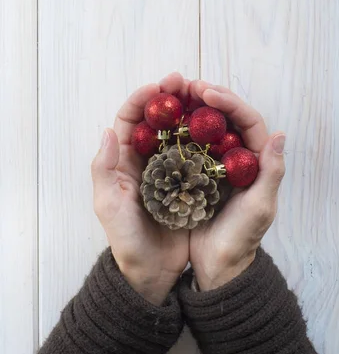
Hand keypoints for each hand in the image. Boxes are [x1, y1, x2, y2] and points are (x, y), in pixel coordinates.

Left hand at [91, 72, 189, 304]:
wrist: (151, 272)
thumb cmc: (125, 240)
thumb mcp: (108, 206)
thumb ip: (103, 169)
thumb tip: (108, 131)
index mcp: (125, 160)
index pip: (130, 120)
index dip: (142, 99)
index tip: (159, 86)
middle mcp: (149, 159)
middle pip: (159, 119)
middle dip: (171, 97)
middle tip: (186, 82)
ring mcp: (171, 169)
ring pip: (182, 131)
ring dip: (192, 111)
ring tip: (206, 95)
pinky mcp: (192, 181)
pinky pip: (200, 153)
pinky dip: (209, 136)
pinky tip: (221, 126)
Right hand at [188, 81, 285, 290]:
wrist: (218, 265)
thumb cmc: (241, 239)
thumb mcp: (260, 208)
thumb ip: (271, 172)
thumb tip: (280, 134)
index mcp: (256, 160)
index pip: (247, 120)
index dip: (228, 102)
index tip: (206, 92)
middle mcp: (237, 156)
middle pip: (225, 116)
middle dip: (207, 97)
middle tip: (186, 85)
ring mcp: (216, 162)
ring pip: (205, 126)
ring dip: (191, 108)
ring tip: (172, 94)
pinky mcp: (197, 172)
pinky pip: (188, 143)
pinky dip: (177, 129)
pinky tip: (163, 121)